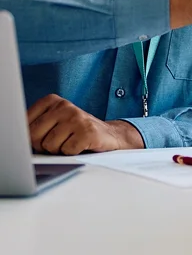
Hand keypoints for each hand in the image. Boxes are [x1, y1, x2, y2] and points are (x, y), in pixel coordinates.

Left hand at [27, 94, 143, 154]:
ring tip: (71, 142)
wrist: (108, 135)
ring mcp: (77, 118)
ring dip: (59, 150)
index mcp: (52, 101)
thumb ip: (34, 126)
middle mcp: (64, 106)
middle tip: (59, 141)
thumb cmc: (75, 131)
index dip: (32, 137)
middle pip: (34, 137)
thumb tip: (19, 140)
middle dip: (44, 146)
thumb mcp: (53, 122)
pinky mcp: (87, 132)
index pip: (25, 125)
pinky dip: (72, 153)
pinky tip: (81, 145)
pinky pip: (67, 151)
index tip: (45, 135)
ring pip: (50, 146)